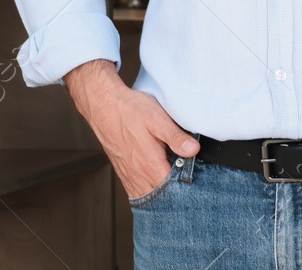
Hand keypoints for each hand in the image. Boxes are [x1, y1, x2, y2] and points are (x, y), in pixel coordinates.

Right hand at [65, 59, 198, 198]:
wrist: (103, 105)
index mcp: (150, 165)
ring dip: (162, 194)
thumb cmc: (129, 110)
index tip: (198, 179)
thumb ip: (175, 137)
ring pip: (149, 196)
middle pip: (162, 196)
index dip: (187, 186)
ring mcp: (129, 175)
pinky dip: (149, 191)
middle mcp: (138, 175)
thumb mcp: (157, 119)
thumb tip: (194, 150)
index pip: (173, 189)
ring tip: (175, 184)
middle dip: (177, 192)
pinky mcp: (123, 172)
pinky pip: (137, 191)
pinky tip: (157, 183)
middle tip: (189, 182)